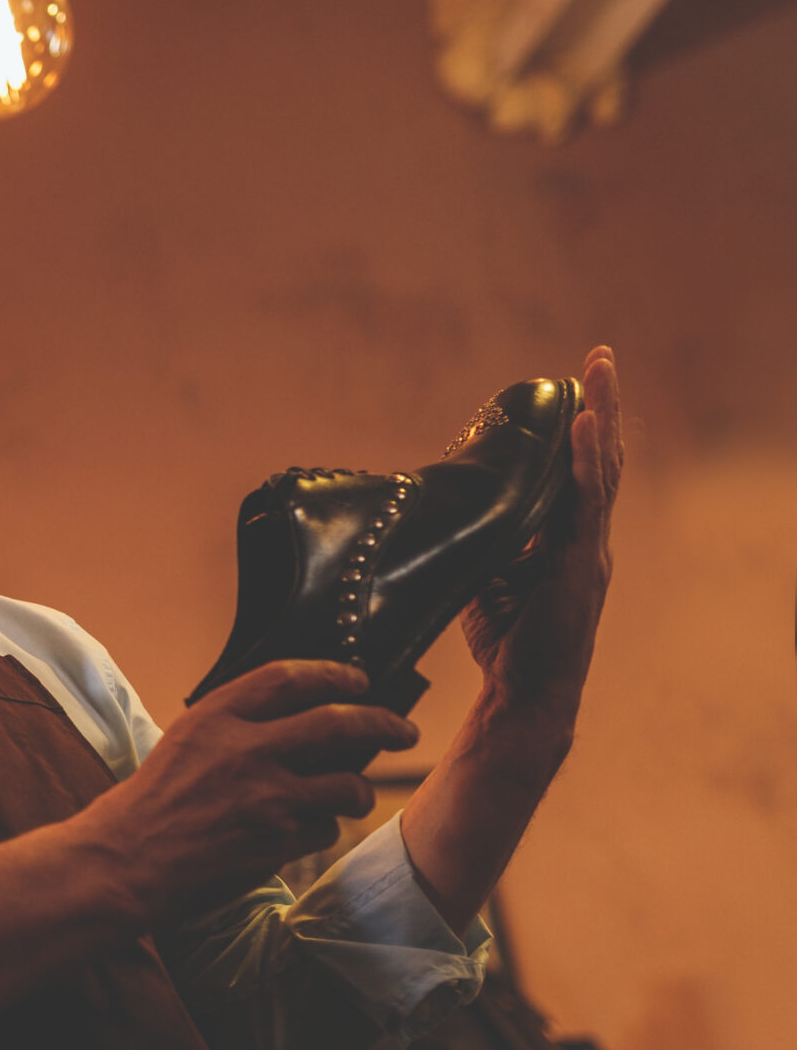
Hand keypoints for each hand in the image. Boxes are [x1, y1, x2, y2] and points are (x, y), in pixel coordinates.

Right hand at [76, 661, 418, 924]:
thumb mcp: (185, 743)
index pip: (289, 678)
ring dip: (359, 789)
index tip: (357, 678)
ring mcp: (265, 796)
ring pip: (346, 784)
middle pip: (338, 723)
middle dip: (382, 723)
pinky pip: (324, 829)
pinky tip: (304, 831)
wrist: (126, 861)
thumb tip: (302, 721)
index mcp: (216, 717)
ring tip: (356, 793)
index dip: (332, 674)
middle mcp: (246, 749)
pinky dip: (322, 828)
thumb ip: (236, 727)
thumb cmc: (149, 804)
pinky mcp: (276, 839)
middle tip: (403, 729)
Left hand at [460, 348, 622, 723]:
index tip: (579, 381)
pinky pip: (583, 506)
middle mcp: (585, 537)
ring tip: (598, 371)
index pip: (580, 471)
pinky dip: (583, 463)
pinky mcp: (577, 568)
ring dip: (600, 418)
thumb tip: (448, 503)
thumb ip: (483, 539)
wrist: (523, 695)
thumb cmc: (507, 641)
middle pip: (598, 458)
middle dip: (601, 404)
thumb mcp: (486, 577)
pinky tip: (584, 426)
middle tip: (600, 355)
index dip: (584, 427)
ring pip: (598, 471)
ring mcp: (587, 550)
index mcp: (567, 538)